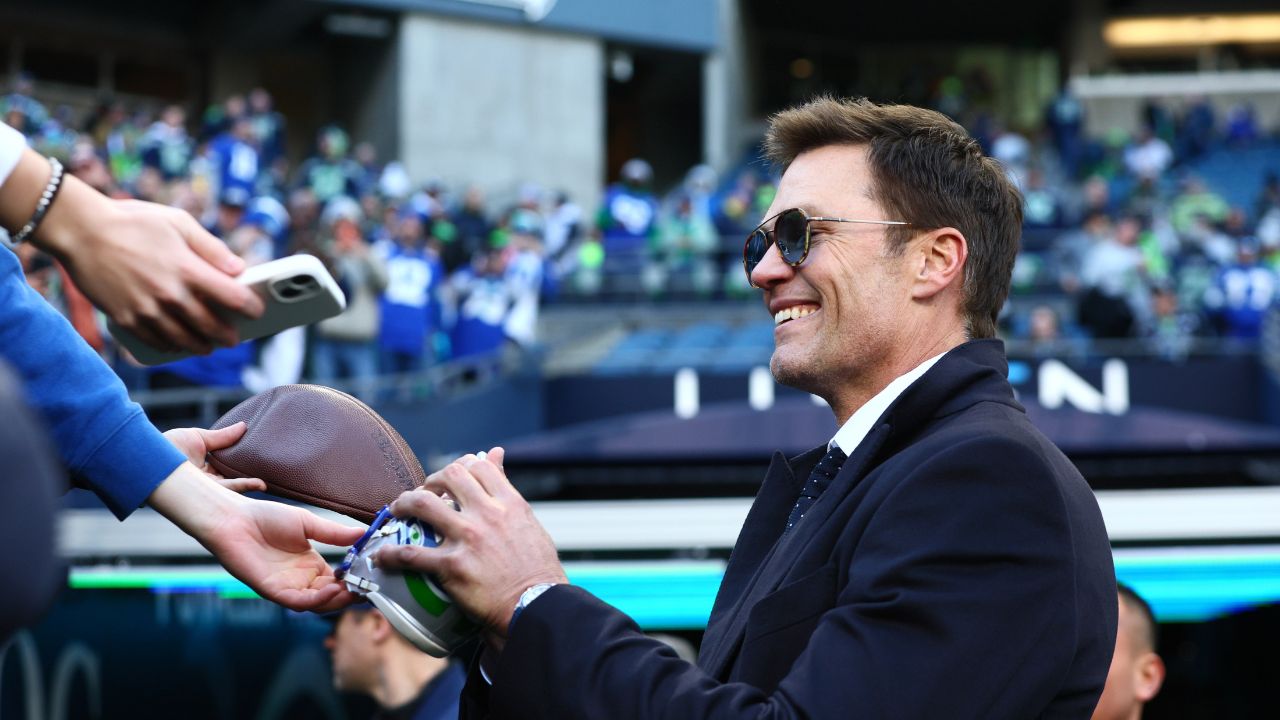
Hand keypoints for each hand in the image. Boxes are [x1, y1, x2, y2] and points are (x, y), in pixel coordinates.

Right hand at [33, 169, 264, 353]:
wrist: (81, 230)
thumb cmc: (133, 221)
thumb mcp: (179, 222)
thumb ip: (212, 248)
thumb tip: (240, 269)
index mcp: (188, 269)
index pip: (233, 297)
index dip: (251, 306)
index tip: (257, 310)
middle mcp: (170, 294)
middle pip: (211, 326)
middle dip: (227, 335)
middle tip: (233, 339)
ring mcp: (147, 310)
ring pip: (184, 340)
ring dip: (201, 346)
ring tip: (208, 346)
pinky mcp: (126, 319)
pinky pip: (155, 342)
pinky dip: (170, 346)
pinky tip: (176, 345)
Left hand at [147, 463, 365, 612]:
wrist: (233, 518)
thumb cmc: (265, 517)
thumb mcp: (308, 523)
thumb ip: (334, 533)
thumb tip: (364, 533)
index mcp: (311, 565)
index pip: (339, 581)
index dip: (355, 581)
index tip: (373, 576)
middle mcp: (300, 580)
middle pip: (331, 597)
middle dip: (351, 595)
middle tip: (369, 589)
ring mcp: (286, 587)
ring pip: (316, 603)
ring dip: (336, 600)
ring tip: (353, 591)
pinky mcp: (271, 590)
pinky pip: (296, 602)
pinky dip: (315, 599)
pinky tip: (331, 589)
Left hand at [164, 421, 266, 493]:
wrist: (147, 458)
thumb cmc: (168, 446)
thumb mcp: (199, 438)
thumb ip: (222, 437)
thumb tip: (244, 426)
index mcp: (206, 468)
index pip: (230, 469)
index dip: (245, 466)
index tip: (262, 461)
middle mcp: (207, 482)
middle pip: (233, 482)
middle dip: (250, 482)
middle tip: (269, 480)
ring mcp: (205, 491)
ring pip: (231, 490)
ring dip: (247, 487)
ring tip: (264, 485)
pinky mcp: (203, 496)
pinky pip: (225, 494)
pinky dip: (239, 489)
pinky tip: (254, 486)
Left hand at [375, 447, 566, 651]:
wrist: (536, 605)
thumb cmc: (537, 568)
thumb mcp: (527, 520)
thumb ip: (507, 488)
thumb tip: (495, 454)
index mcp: (509, 503)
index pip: (478, 466)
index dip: (460, 465)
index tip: (451, 479)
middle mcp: (487, 514)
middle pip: (449, 476)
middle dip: (430, 480)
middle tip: (423, 493)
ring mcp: (468, 538)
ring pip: (423, 504)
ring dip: (404, 503)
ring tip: (398, 510)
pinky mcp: (452, 566)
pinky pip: (411, 554)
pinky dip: (391, 554)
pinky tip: (382, 556)